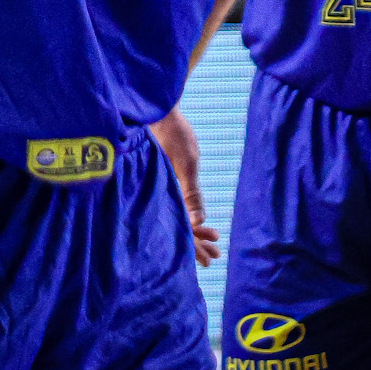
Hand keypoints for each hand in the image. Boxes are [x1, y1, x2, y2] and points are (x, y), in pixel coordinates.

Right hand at [150, 106, 219, 266]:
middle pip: (178, 228)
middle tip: (214, 257)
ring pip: (176, 218)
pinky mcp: (163, 178)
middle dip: (195, 245)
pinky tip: (197, 221)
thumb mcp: (186, 162)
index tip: (208, 259)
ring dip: (193, 232)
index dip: (194, 247)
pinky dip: (188, 215)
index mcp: (164, 194)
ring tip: (212, 242)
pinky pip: (176, 204)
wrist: (156, 110)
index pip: (180, 229)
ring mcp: (161, 187)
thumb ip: (191, 192)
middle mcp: (161, 194)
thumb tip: (198, 222)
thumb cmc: (171, 133)